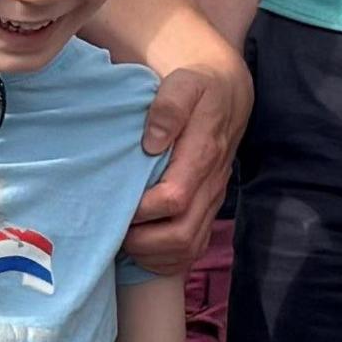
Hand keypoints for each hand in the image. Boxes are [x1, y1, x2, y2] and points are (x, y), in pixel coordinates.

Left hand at [123, 49, 252, 273]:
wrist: (227, 90)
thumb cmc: (197, 85)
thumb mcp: (184, 83)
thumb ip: (169, 107)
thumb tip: (153, 142)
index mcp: (203, 154)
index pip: (175, 198)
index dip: (143, 210)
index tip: (117, 204)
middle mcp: (211, 183)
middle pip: (182, 235)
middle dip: (143, 242)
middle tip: (114, 229)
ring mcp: (211, 199)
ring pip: (188, 248)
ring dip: (152, 254)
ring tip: (124, 239)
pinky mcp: (207, 208)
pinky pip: (192, 248)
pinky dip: (165, 259)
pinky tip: (142, 246)